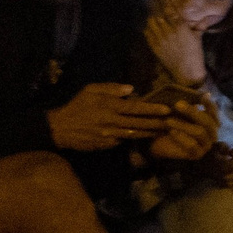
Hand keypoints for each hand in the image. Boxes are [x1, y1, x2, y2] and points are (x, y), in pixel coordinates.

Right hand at [48, 83, 169, 151]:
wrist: (59, 128)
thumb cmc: (77, 105)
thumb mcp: (90, 90)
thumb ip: (111, 88)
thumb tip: (131, 89)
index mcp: (109, 106)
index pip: (135, 108)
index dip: (152, 109)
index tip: (166, 110)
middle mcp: (111, 122)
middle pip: (139, 123)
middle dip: (157, 123)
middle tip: (172, 123)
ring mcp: (109, 135)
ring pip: (134, 134)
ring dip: (150, 133)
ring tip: (164, 131)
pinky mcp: (106, 145)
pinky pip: (123, 141)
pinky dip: (135, 139)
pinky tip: (146, 137)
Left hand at [144, 0, 206, 84]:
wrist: (187, 72)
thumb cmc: (195, 55)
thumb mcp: (198, 38)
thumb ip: (200, 26)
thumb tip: (207, 18)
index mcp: (181, 27)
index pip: (170, 9)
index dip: (164, 0)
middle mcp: (169, 31)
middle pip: (158, 13)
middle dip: (154, 4)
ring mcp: (160, 39)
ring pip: (151, 22)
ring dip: (150, 14)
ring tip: (150, 9)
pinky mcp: (155, 47)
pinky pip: (148, 34)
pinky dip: (147, 27)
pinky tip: (148, 24)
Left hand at [146, 91, 218, 163]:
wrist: (162, 144)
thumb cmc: (174, 125)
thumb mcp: (181, 113)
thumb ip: (191, 104)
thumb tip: (204, 92)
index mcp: (211, 122)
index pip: (214, 111)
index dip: (209, 103)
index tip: (202, 95)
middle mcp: (212, 133)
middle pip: (207, 121)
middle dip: (192, 112)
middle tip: (177, 104)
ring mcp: (206, 145)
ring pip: (199, 132)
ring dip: (183, 125)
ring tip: (168, 120)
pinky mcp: (198, 154)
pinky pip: (192, 145)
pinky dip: (181, 137)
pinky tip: (172, 132)